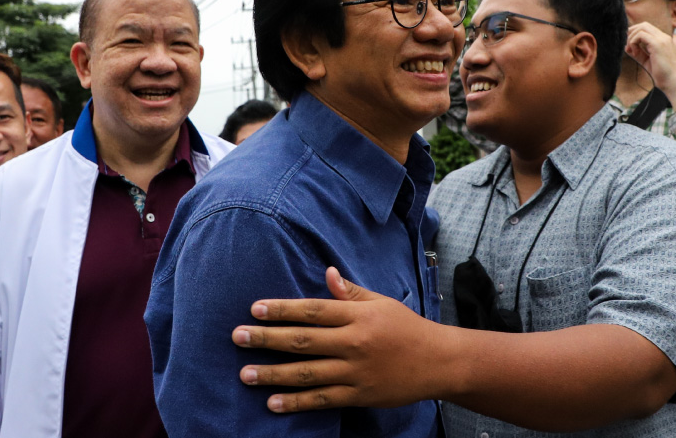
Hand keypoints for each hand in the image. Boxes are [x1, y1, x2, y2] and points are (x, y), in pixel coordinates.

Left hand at [231, 267, 450, 412]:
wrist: (438, 362)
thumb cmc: (405, 327)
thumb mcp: (380, 303)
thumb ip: (349, 293)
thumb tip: (326, 273)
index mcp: (357, 316)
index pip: (312, 310)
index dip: (282, 309)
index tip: (255, 308)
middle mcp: (353, 343)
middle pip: (303, 340)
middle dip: (267, 339)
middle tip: (237, 337)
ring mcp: (355, 372)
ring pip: (308, 373)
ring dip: (273, 374)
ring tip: (245, 373)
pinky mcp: (359, 396)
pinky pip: (323, 400)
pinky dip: (297, 403)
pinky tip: (273, 403)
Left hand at [626, 22, 675, 109]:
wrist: (673, 82)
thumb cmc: (662, 74)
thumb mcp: (646, 61)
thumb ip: (638, 52)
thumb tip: (626, 47)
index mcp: (663, 40)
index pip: (646, 28)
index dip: (634, 34)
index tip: (629, 47)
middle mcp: (663, 37)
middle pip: (643, 25)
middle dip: (631, 33)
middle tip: (627, 47)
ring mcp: (662, 39)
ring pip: (641, 28)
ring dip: (631, 39)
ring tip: (632, 51)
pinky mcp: (658, 44)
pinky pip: (641, 35)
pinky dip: (633, 42)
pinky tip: (635, 53)